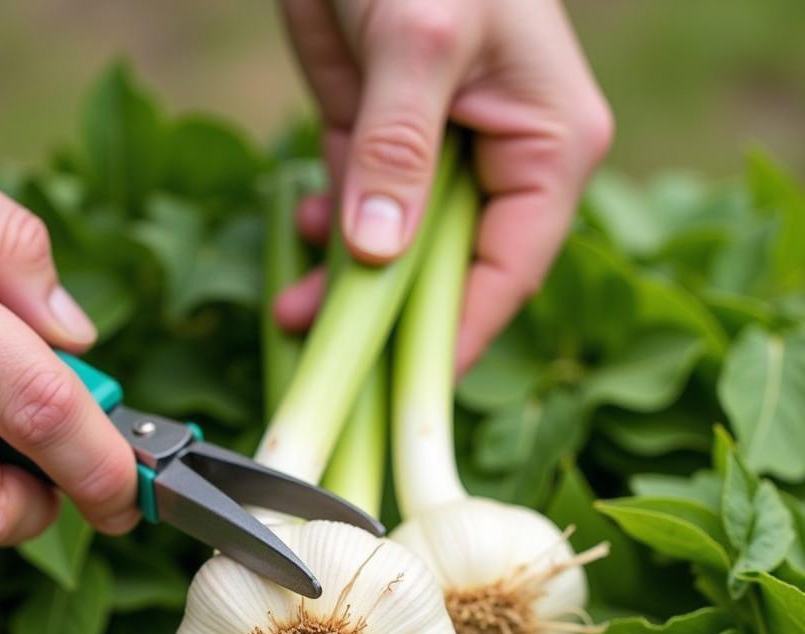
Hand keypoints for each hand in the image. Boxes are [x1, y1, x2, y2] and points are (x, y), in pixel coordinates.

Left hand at [276, 0, 612, 371]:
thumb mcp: (421, 38)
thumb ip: (400, 146)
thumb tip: (378, 250)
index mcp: (548, 147)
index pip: (510, 270)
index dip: (463, 333)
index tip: (410, 384)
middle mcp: (501, 166)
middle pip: (453, 278)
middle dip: (393, 321)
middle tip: (331, 356)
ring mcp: (438, 164)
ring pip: (399, 260)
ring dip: (350, 291)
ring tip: (297, 311)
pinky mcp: (383, 150)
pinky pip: (361, 222)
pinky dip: (332, 245)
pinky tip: (309, 243)